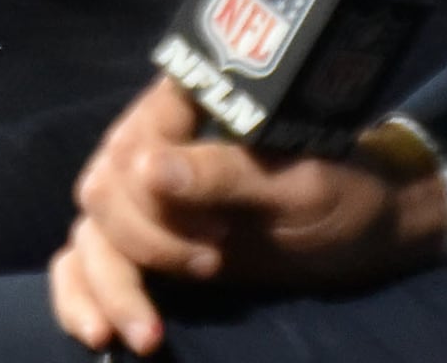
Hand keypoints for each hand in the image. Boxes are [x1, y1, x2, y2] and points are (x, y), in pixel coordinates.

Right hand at [48, 80, 446, 352]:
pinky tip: (97, 332)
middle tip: (212, 268)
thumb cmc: (343, 191)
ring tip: (144, 337)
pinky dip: (80, 296)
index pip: (131, 147)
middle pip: (102, 194)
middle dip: (144, 245)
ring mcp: (141, 199)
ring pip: (89, 235)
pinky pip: (82, 263)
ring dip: (108, 287)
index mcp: (183, 109)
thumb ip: (225, 174)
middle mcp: (148, 146)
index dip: (157, 201)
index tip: (218, 238)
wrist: (366, 232)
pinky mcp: (142, 245)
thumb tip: (147, 172)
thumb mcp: (298, 184)